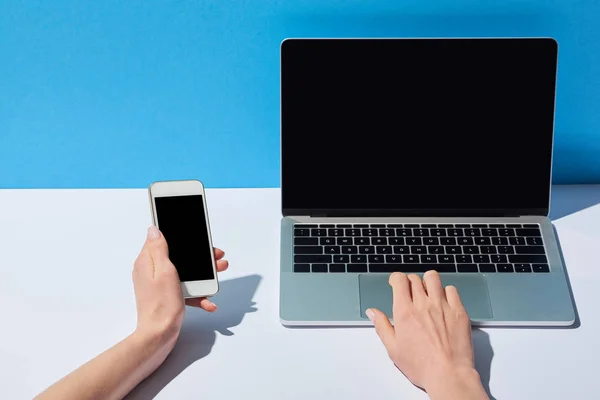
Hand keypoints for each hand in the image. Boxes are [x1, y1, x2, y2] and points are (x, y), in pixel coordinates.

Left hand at [132, 226, 228, 346]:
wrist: (159, 336)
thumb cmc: (161, 305)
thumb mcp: (164, 271)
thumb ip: (160, 248)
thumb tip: (154, 229)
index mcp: (148, 262)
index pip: (163, 240)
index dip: (180, 237)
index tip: (197, 237)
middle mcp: (152, 271)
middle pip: (178, 257)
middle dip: (199, 258)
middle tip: (216, 258)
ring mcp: (160, 284)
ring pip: (185, 273)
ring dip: (203, 276)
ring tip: (217, 277)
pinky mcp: (167, 296)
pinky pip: (185, 290)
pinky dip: (197, 294)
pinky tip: (208, 301)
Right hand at [367, 271, 487, 398]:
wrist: (448, 374)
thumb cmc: (422, 366)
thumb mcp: (393, 349)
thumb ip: (382, 326)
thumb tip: (373, 313)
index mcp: (405, 312)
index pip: (399, 280)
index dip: (396, 278)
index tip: (396, 283)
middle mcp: (423, 305)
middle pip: (414, 278)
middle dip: (409, 282)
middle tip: (410, 292)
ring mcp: (442, 306)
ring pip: (433, 278)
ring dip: (428, 282)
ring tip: (428, 292)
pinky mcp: (458, 311)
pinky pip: (452, 290)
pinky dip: (446, 292)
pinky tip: (443, 302)